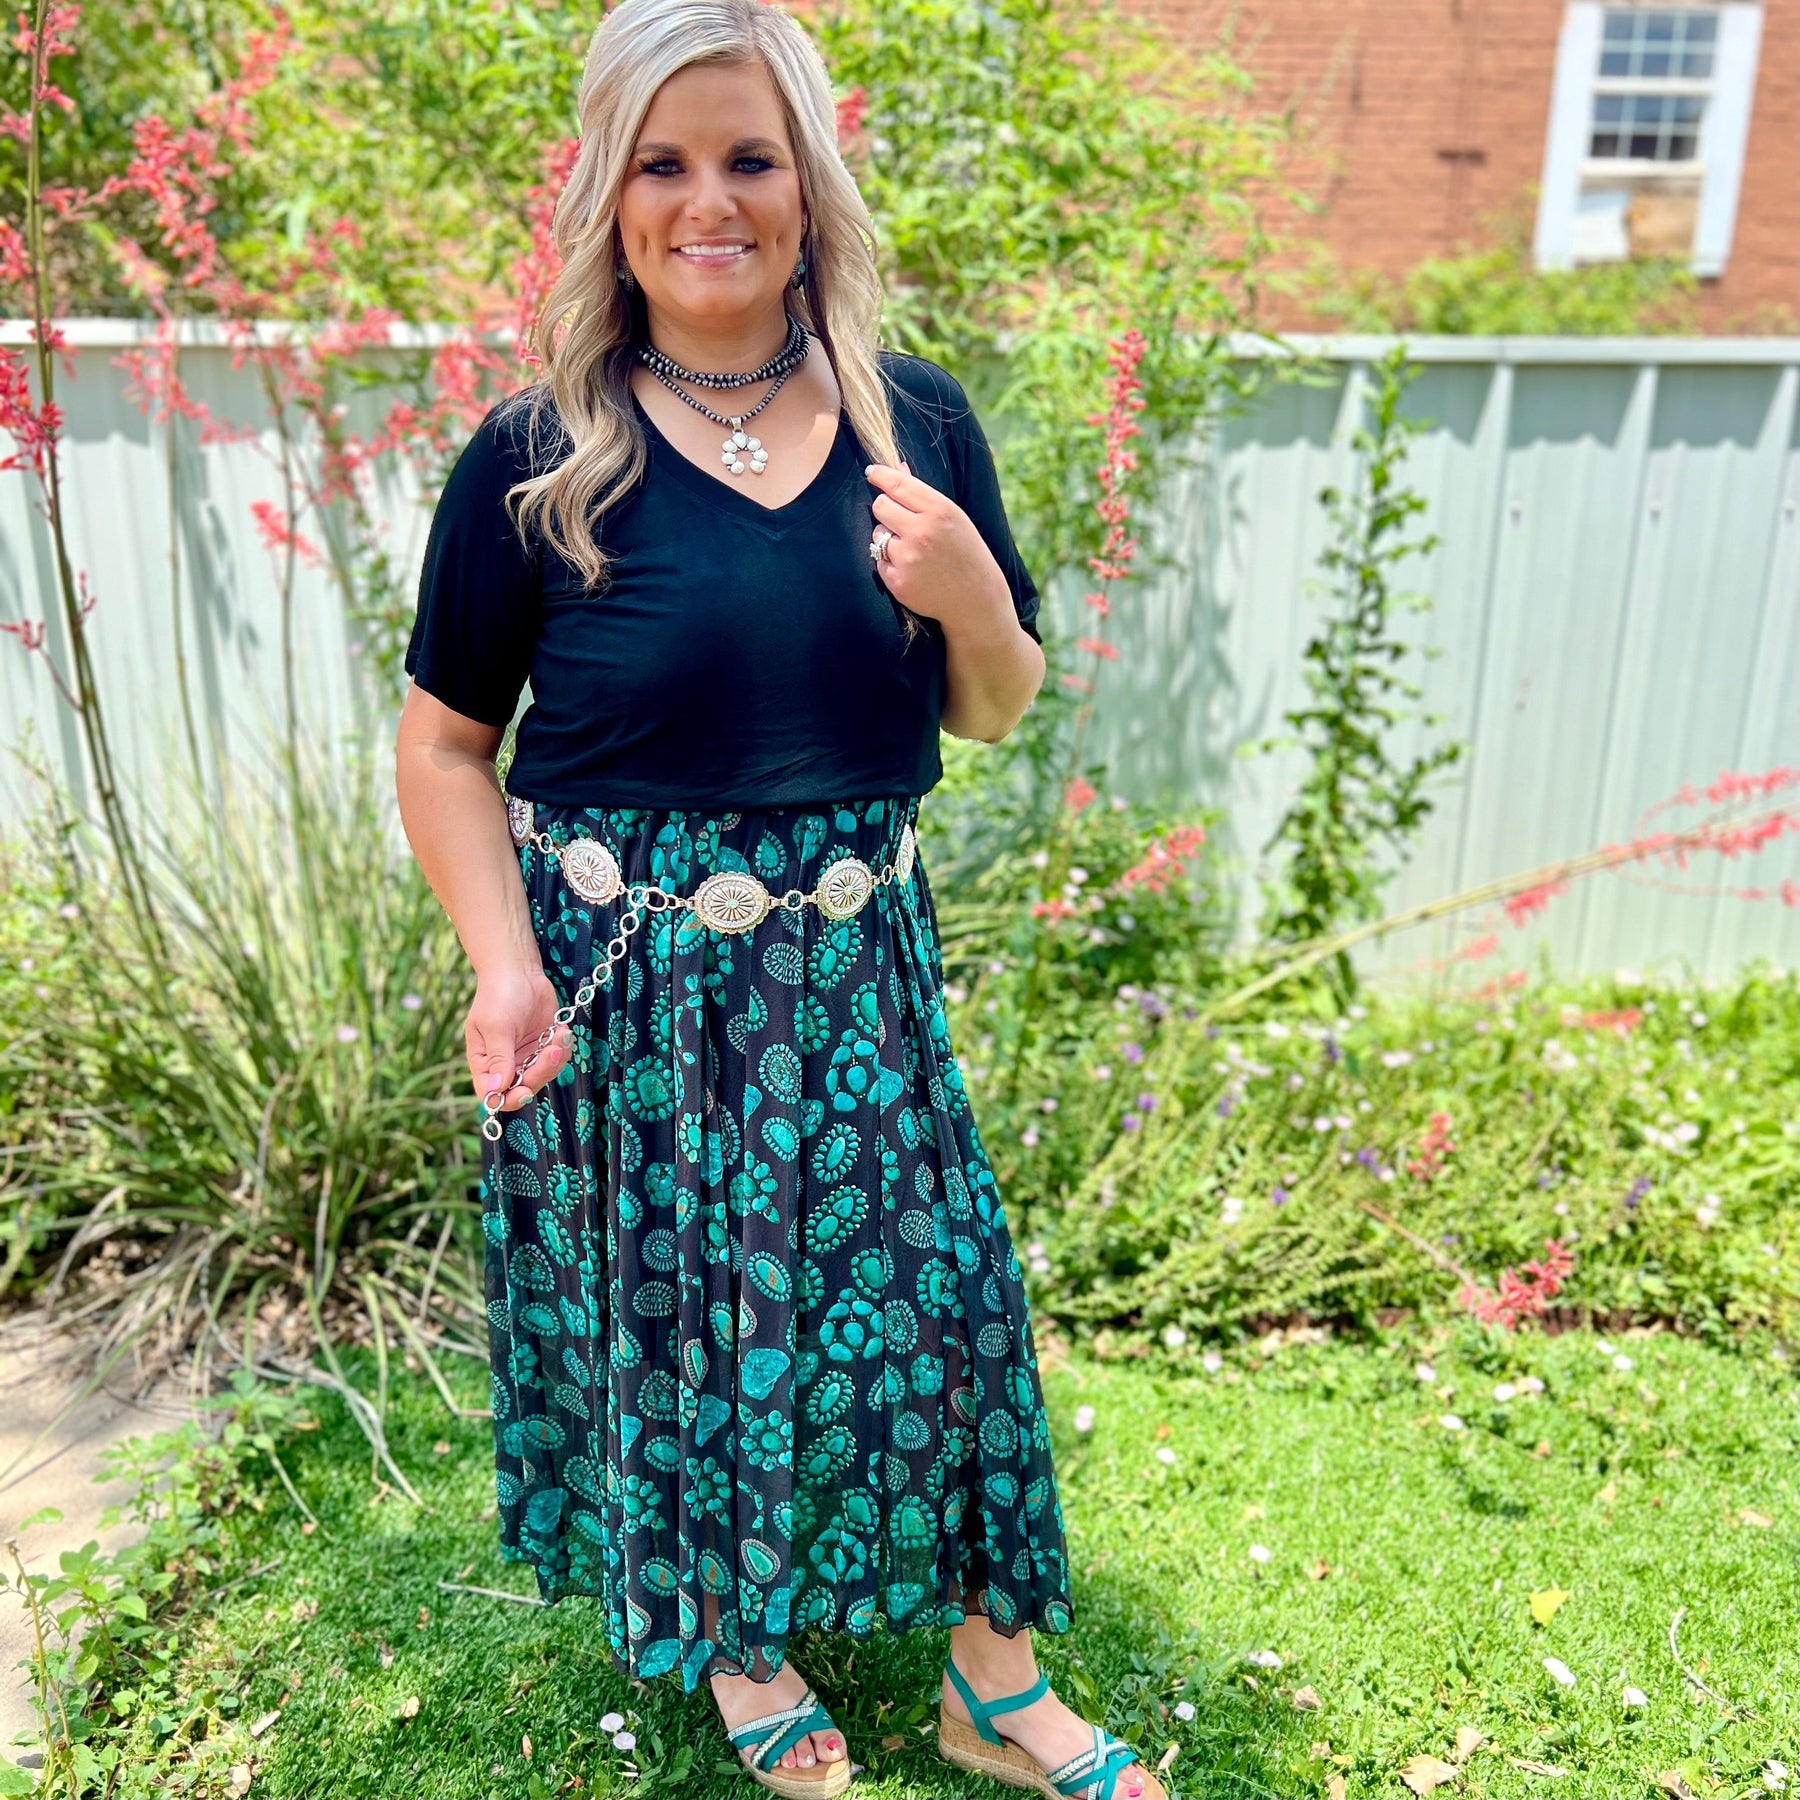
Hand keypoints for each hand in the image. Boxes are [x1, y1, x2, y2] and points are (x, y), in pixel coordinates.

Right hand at [466, 966, 572, 1116]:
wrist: (519, 971)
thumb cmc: (499, 995)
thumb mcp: (496, 1026)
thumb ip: (498, 1058)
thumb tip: (496, 1089)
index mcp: (484, 1063)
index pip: (492, 1094)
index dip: (509, 1099)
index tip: (525, 1090)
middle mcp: (504, 1064)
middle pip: (523, 1087)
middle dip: (540, 1073)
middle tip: (552, 1050)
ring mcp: (525, 1056)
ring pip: (543, 1075)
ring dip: (555, 1060)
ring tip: (560, 1036)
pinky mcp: (543, 1046)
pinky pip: (557, 1060)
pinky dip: (563, 1049)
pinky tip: (563, 1032)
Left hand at [866, 459, 1012, 631]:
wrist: (976, 598)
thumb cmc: (966, 552)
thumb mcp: (954, 517)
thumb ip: (923, 494)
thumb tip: (897, 468)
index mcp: (939, 511)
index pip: (897, 485)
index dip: (880, 475)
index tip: (872, 472)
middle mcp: (921, 532)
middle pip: (880, 506)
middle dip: (886, 509)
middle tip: (900, 520)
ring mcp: (908, 559)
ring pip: (877, 534)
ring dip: (888, 538)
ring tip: (914, 550)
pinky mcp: (897, 582)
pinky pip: (878, 561)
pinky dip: (890, 563)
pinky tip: (912, 569)